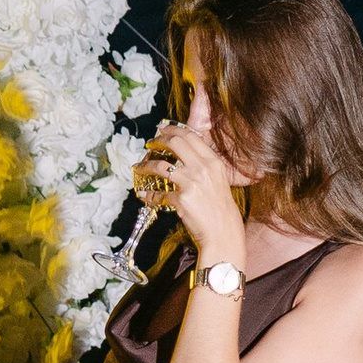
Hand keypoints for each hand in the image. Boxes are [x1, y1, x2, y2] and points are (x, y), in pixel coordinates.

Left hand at [133, 119, 244, 269]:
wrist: (223, 231)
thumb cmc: (220, 207)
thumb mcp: (219, 180)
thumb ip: (205, 165)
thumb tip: (186, 155)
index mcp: (213, 162)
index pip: (191, 136)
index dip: (174, 130)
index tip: (163, 130)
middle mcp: (203, 168)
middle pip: (176, 143)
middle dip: (159, 140)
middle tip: (150, 144)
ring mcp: (192, 183)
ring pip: (160, 166)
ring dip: (145, 165)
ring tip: (138, 167)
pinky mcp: (181, 199)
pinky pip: (159, 194)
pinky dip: (149, 194)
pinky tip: (143, 194)